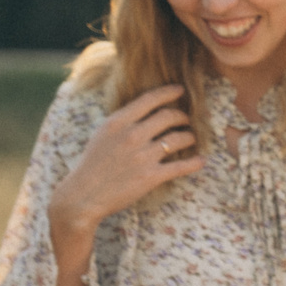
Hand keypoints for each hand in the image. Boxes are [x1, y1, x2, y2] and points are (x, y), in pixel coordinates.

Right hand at [50, 84, 203, 236]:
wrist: (84, 195)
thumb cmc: (92, 164)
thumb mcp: (102, 134)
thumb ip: (123, 121)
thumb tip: (145, 110)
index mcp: (118, 122)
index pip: (150, 99)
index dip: (169, 92)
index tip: (180, 90)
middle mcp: (132, 136)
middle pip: (168, 116)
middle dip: (182, 116)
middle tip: (185, 120)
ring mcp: (143, 156)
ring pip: (178, 139)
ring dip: (189, 137)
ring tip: (190, 138)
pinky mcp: (151, 177)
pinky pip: (180, 166)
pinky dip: (195, 163)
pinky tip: (201, 161)